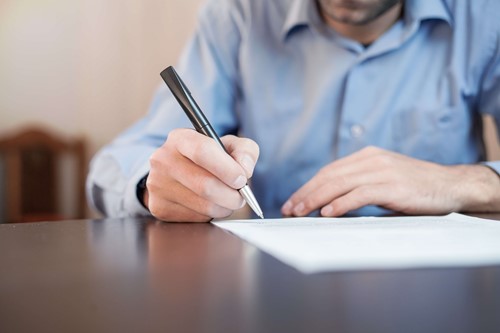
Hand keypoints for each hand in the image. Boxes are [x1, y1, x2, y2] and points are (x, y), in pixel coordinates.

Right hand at [145, 129, 258, 221]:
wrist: (178, 174)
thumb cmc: (209, 159)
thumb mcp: (230, 146)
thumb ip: (245, 151)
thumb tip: (244, 169)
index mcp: (180, 138)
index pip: (203, 151)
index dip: (227, 169)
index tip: (242, 179)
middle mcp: (163, 160)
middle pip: (205, 185)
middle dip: (231, 195)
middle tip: (241, 196)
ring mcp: (158, 185)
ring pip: (203, 205)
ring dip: (224, 207)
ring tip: (228, 200)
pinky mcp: (160, 207)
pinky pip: (195, 218)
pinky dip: (210, 215)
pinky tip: (210, 205)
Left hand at [281, 146, 499, 216]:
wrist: (450, 185)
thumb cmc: (415, 187)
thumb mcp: (383, 179)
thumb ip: (359, 185)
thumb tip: (330, 203)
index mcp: (366, 156)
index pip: (329, 171)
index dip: (308, 186)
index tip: (293, 201)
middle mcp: (371, 159)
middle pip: (329, 176)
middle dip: (305, 193)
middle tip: (289, 209)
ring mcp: (382, 171)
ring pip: (339, 183)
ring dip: (316, 199)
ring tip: (301, 212)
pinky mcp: (392, 185)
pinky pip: (359, 194)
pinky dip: (340, 204)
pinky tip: (327, 213)